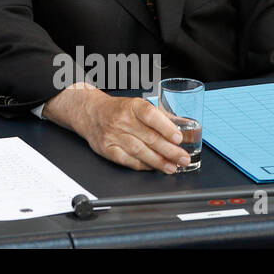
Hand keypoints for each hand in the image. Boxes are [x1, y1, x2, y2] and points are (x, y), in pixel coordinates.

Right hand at [43, 84, 188, 172]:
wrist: (90, 112)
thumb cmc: (117, 110)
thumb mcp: (137, 106)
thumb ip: (158, 117)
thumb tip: (182, 129)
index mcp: (132, 106)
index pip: (151, 116)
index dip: (166, 128)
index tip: (179, 138)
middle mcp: (121, 120)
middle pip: (149, 137)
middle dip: (170, 150)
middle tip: (183, 158)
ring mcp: (113, 135)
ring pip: (140, 151)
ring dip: (159, 161)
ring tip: (172, 167)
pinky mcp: (107, 149)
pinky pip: (128, 160)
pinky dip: (143, 165)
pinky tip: (154, 168)